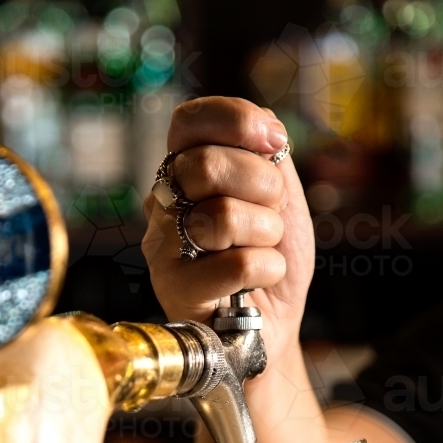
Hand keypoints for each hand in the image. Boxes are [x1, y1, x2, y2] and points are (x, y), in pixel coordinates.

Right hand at [142, 96, 314, 365]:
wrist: (273, 322)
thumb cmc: (270, 257)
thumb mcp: (279, 195)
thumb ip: (267, 153)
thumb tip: (267, 129)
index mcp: (184, 170)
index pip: (189, 120)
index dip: (236, 121)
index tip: (275, 144)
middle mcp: (164, 204)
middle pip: (207, 164)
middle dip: (264, 187)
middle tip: (271, 216)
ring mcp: (163, 247)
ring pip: (222, 216)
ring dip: (266, 234)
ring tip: (263, 251)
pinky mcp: (174, 290)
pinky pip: (237, 264)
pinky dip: (268, 270)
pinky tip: (261, 280)